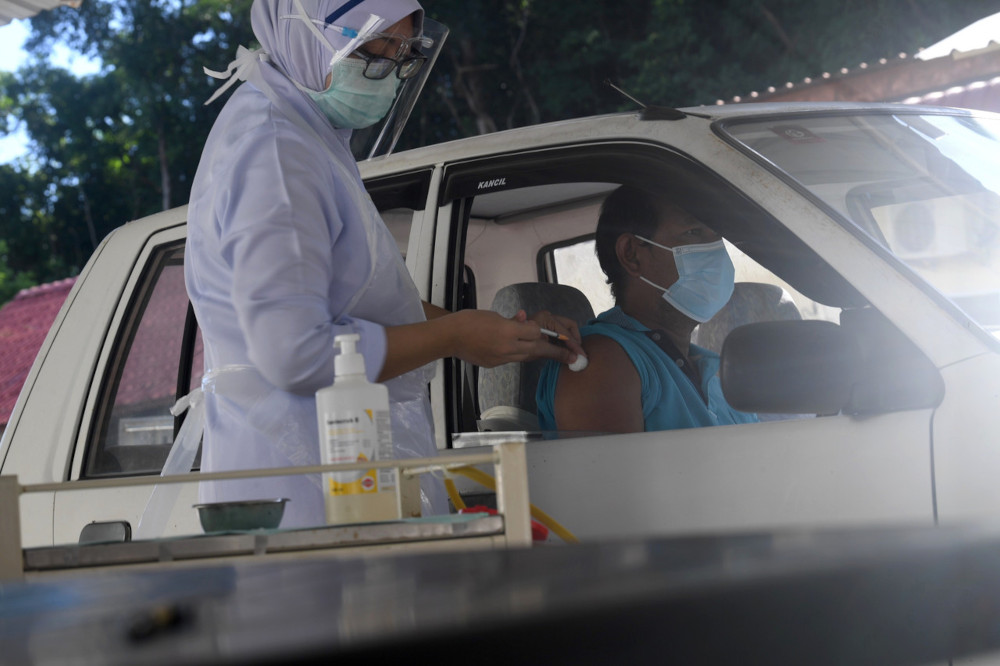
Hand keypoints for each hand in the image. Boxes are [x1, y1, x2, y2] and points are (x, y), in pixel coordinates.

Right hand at [449, 309, 583, 367]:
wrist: (449, 337)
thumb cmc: (469, 320)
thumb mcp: (493, 315)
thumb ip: (511, 320)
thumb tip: (524, 319)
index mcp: (507, 330)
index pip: (535, 332)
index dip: (544, 331)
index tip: (552, 331)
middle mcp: (507, 347)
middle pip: (537, 349)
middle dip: (557, 353)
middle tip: (573, 357)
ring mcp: (501, 358)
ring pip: (527, 357)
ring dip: (540, 355)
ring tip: (553, 354)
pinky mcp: (494, 364)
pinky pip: (514, 360)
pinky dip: (521, 355)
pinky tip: (524, 351)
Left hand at [521, 309, 585, 357]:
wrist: (503, 339)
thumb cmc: (517, 342)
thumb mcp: (537, 350)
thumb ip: (555, 353)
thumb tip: (574, 358)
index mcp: (545, 319)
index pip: (566, 331)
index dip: (574, 345)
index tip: (580, 356)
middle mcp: (548, 316)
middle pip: (569, 326)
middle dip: (575, 341)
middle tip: (579, 355)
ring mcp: (547, 320)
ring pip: (566, 329)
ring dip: (570, 342)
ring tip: (573, 355)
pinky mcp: (546, 326)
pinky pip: (560, 332)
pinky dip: (564, 341)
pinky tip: (565, 351)